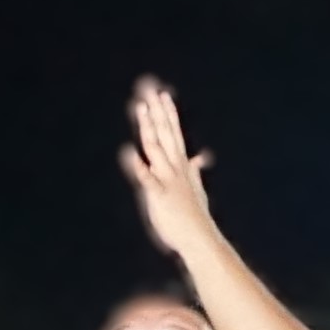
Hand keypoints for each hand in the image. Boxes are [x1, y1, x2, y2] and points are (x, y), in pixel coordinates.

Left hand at [118, 76, 219, 262]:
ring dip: (148, 127)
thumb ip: (195, 170)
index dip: (168, 114)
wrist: (200, 239)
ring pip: (156, 148)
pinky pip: (147, 178)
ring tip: (140, 108)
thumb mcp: (197, 188)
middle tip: (150, 90)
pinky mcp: (160, 196)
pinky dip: (138, 166)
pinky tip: (127, 153)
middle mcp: (175, 168)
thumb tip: (201, 157)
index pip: (174, 134)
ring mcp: (168, 180)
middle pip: (165, 134)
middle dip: (157, 112)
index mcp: (181, 166)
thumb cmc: (196, 216)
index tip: (162, 95)